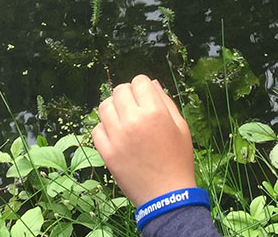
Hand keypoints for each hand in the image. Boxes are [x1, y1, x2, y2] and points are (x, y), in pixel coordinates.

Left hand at [92, 74, 195, 206]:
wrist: (168, 196)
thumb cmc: (178, 160)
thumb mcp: (181, 127)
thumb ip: (166, 101)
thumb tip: (151, 83)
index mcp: (155, 112)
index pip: (139, 81)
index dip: (143, 88)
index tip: (146, 99)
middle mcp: (133, 120)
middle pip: (119, 90)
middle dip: (127, 96)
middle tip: (135, 110)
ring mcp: (117, 137)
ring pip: (104, 106)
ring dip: (114, 110)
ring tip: (124, 121)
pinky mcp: (107, 153)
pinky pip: (96, 129)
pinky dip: (105, 130)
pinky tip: (117, 137)